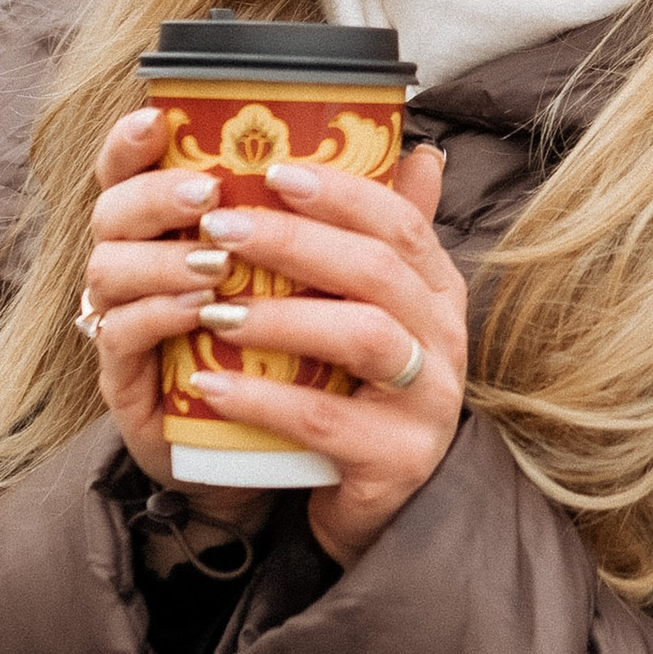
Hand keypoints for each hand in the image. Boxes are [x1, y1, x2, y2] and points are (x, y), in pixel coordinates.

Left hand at [84, 111, 466, 566]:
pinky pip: (327, 420)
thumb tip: (414, 149)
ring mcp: (429, 400)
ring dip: (281, 314)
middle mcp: (444, 337)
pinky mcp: (399, 458)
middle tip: (218, 228)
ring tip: (214, 306)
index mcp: (436, 289)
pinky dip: (263, 398)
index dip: (339, 191)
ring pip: (361, 336)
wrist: (378, 505)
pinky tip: (208, 381)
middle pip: (376, 269)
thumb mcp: (372, 310)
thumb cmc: (361, 392)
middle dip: (293, 241)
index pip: (399, 221)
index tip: (271, 171)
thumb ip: (379, 238)